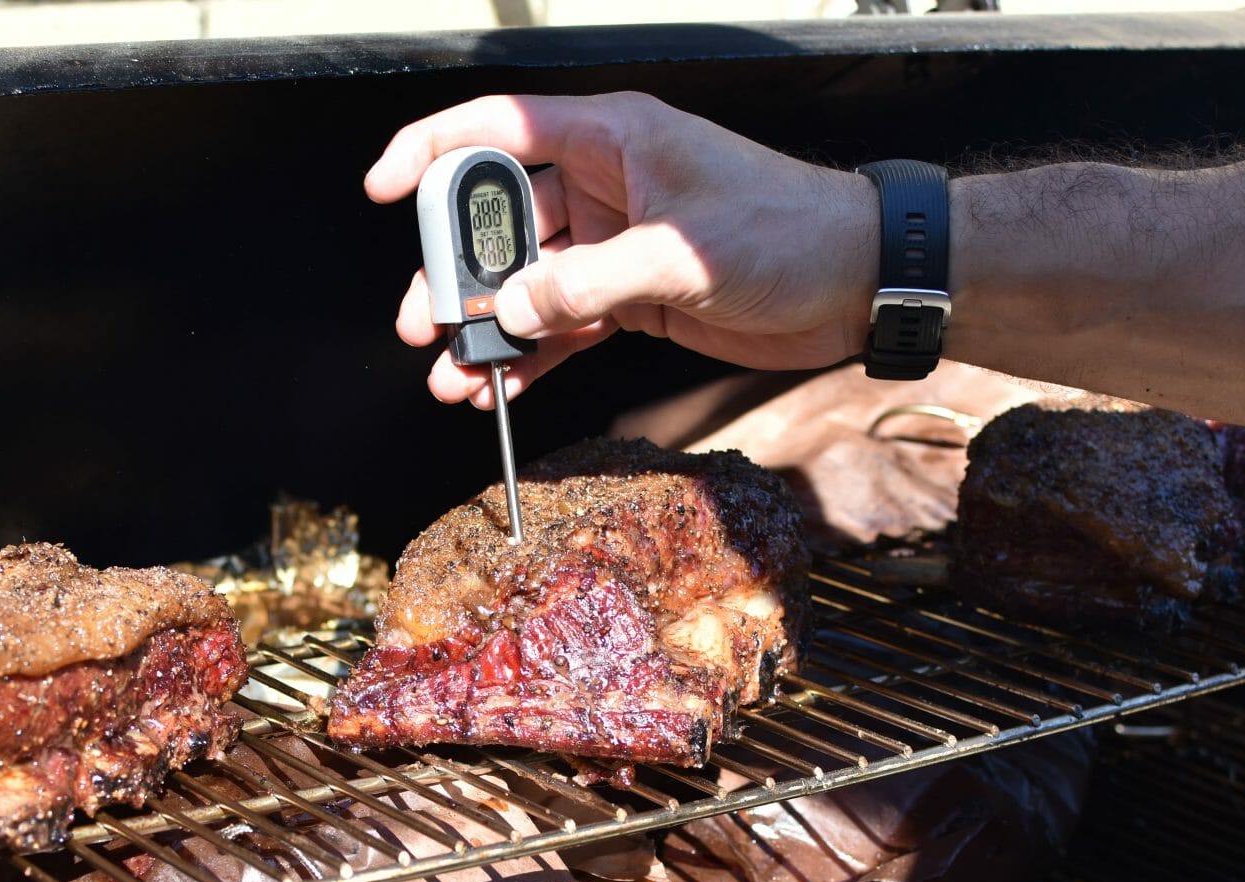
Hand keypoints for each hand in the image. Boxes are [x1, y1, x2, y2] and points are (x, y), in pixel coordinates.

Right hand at [365, 92, 880, 408]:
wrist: (859, 279)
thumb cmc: (792, 231)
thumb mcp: (682, 253)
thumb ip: (589, 284)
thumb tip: (513, 310)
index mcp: (612, 139)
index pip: (498, 129)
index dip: (433, 152)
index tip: (385, 189)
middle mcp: (605, 185)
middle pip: (500, 223)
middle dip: (455, 272)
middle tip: (426, 321)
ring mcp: (614, 243)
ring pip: (526, 283)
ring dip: (488, 329)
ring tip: (454, 374)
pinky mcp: (632, 295)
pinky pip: (563, 323)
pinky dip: (532, 356)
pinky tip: (501, 388)